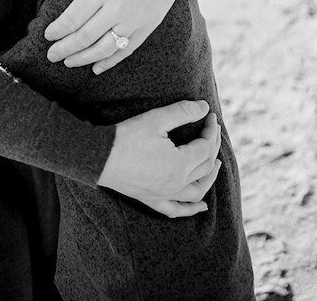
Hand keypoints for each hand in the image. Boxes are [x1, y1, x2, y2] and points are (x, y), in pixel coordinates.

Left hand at [44, 0, 194, 71]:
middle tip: (51, 56)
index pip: (73, 17)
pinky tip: (96, 68)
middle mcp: (117, 8)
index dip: (58, 30)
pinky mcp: (146, 28)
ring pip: (103, 48)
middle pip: (85, 37)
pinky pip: (125, 50)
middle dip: (64, 49)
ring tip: (69, 62)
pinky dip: (109, 62)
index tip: (47, 35)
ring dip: (83, 58)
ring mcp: (133, 21)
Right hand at [98, 101, 221, 217]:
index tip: (209, 115)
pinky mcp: (152, 199)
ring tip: (216, 165)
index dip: (211, 130)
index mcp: (180, 165)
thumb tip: (204, 107)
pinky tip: (201, 206)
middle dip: (213, 146)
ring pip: (196, 191)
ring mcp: (165, 194)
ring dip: (209, 178)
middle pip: (204, 167)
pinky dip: (191, 209)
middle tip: (212, 130)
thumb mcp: (157, 119)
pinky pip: (177, 209)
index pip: (205, 147)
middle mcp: (176, 184)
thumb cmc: (128, 136)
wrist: (99, 156)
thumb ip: (183, 112)